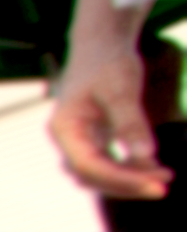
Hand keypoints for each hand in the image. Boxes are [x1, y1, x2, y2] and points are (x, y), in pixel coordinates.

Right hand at [50, 41, 170, 199]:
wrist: (100, 45)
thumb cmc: (107, 62)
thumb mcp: (121, 89)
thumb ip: (130, 122)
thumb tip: (145, 156)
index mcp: (64, 129)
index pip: (90, 166)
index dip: (121, 180)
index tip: (154, 186)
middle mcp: (67, 141)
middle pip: (93, 177)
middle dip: (128, 184)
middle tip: (164, 186)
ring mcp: (78, 142)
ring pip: (101, 175)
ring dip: (130, 180)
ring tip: (165, 176)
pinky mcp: (93, 141)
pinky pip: (110, 164)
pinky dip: (131, 169)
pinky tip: (156, 167)